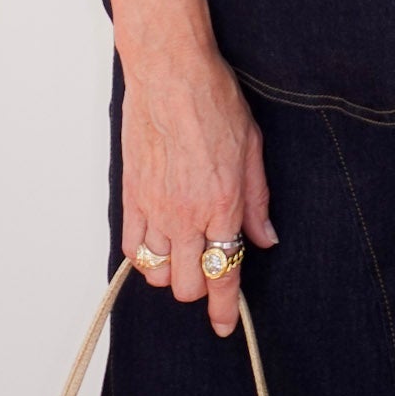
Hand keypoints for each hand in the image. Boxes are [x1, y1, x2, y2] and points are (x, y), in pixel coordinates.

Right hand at [120, 45, 277, 334]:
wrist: (171, 71)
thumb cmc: (213, 99)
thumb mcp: (253, 147)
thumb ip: (257, 200)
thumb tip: (264, 237)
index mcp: (222, 204)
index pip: (224, 274)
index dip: (224, 308)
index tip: (225, 324)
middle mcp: (186, 214)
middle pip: (187, 285)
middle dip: (200, 286)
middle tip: (208, 268)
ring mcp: (154, 208)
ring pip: (157, 273)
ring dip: (171, 271)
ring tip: (183, 251)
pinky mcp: (130, 195)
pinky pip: (131, 246)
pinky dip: (143, 253)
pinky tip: (157, 239)